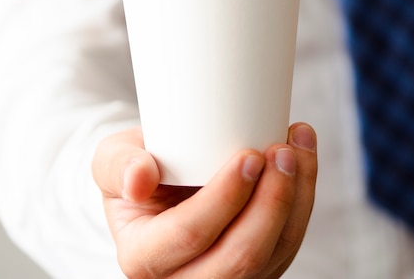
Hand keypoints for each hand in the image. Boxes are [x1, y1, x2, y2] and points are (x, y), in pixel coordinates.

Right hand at [92, 122, 317, 277]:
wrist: (158, 184)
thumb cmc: (137, 168)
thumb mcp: (112, 160)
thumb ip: (118, 165)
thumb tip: (140, 179)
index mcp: (144, 256)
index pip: (190, 233)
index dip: (225, 198)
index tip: (249, 155)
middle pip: (240, 258)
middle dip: (271, 203)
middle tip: (282, 151)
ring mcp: (224, 278)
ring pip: (273, 255)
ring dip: (295, 198)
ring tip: (297, 148)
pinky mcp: (254, 268)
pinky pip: (286, 244)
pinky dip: (301, 200)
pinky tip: (302, 159)